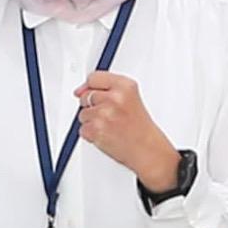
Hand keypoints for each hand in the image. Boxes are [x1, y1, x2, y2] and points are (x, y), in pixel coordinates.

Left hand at [72, 72, 182, 193]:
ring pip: (83, 114)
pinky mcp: (96, 130)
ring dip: (92, 122)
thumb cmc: (140, 127)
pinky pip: (82, 129)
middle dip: (93, 107)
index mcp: (125, 86)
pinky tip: (107, 135)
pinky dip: (91, 134)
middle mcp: (114, 98)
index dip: (91, 87)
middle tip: (111, 116)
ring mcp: (104, 114)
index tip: (95, 94)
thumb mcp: (130, 98)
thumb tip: (79, 90)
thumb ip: (105, 88)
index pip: (93, 78)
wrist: (148, 150)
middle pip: (85, 96)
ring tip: (110, 126)